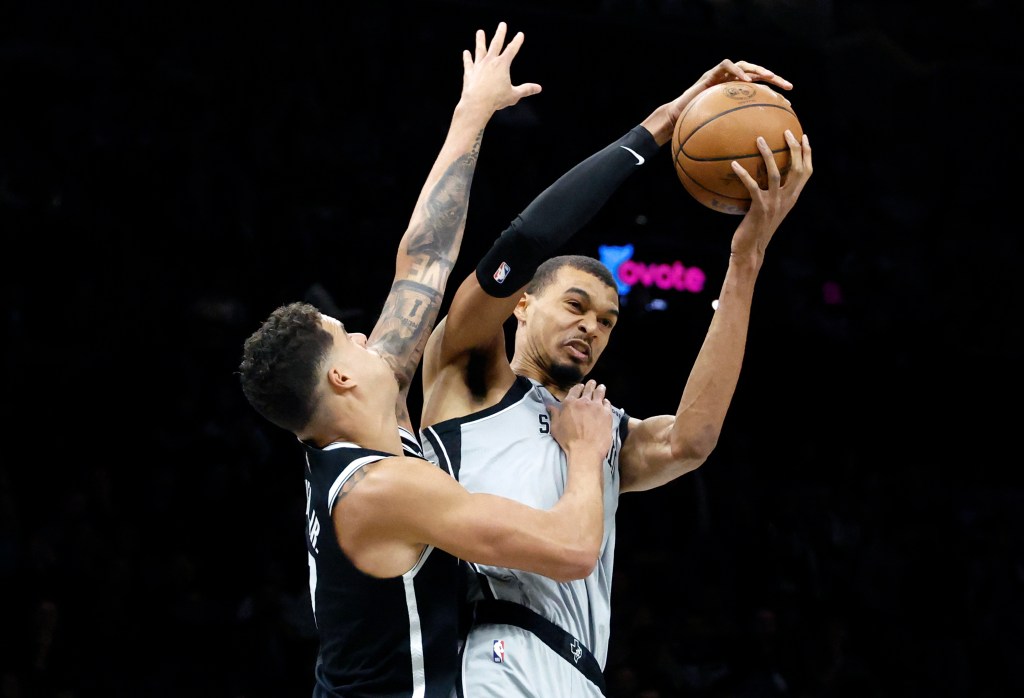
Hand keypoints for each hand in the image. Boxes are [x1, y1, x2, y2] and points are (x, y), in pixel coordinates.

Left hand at [459, 21, 541, 115]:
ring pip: (480, 50)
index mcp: (502, 64)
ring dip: (480, 40)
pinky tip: (466, 52)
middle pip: (496, 43)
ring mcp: (479, 65)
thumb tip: (539, 88)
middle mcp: (490, 61)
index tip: (520, 34)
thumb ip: (526, 90)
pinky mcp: (469, 72)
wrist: (477, 103)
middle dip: (500, 33)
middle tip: (502, 24)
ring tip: (480, 32)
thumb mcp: (514, 95)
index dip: (517, 41)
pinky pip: (468, 63)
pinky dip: (467, 58)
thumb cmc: (496, 99)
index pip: (512, 49)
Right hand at [548, 380, 612, 464]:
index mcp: (570, 403)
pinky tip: (605, 402)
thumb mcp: (555, 427)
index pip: (575, 390)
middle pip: (588, 388)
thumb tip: (549, 405)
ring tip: (601, 387)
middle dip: (590, 385)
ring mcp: (596, 407)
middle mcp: (584, 402)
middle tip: (592, 383)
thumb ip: (554, 414)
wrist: (585, 450)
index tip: (580, 387)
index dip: (578, 387)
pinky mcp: (606, 414)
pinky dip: (606, 401)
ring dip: (600, 389)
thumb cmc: (568, 441)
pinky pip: (607, 403)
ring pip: (599, 393)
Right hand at [642, 59, 792, 144]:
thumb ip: (735, 139)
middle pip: (757, 75)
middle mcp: (731, 83)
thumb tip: (751, 160)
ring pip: (745, 65)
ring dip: (759, 70)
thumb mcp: (721, 136)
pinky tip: (747, 81)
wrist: (676, 120)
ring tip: (771, 78)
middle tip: (788, 87)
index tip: (788, 104)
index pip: (760, 91)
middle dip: (774, 79)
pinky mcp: (711, 73)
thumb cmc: (696, 131)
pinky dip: (738, 71)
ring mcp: (722, 76)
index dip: (775, 95)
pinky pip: (727, 66)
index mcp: (737, 96)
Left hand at [730, 128, 812, 259]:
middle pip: (797, 169)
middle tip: (786, 131)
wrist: (750, 250)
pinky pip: (751, 186)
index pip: (806, 173)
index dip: (807, 154)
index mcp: (791, 198)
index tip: (804, 136)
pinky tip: (733, 164)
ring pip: (776, 174)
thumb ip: (769, 194)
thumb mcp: (767, 210)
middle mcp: (786, 199)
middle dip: (794, 148)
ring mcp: (774, 204)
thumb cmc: (755, 229)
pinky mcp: (759, 208)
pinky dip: (743, 173)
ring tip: (759, 139)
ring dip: (768, 155)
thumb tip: (757, 174)